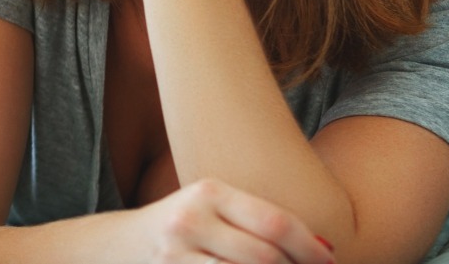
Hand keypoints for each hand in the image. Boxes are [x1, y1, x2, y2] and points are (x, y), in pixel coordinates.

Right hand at [133, 179, 335, 263]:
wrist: (119, 244)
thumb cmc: (185, 226)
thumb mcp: (214, 210)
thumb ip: (259, 224)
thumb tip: (322, 249)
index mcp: (209, 192)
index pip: (275, 223)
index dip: (310, 248)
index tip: (329, 261)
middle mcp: (190, 220)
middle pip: (265, 257)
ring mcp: (177, 254)